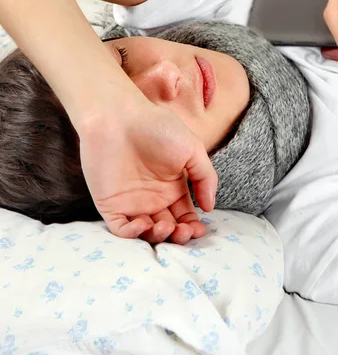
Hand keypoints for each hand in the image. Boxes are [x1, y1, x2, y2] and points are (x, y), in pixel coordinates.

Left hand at [77, 89, 217, 242]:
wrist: (119, 117)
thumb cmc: (157, 127)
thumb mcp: (192, 148)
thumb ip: (205, 177)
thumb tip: (210, 208)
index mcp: (172, 186)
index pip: (185, 215)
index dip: (193, 226)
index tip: (199, 228)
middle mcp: (153, 198)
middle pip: (168, 228)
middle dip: (178, 236)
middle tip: (183, 231)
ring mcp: (131, 203)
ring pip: (146, 233)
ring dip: (158, 237)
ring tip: (166, 227)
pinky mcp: (110, 204)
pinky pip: (121, 229)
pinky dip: (132, 234)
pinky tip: (143, 224)